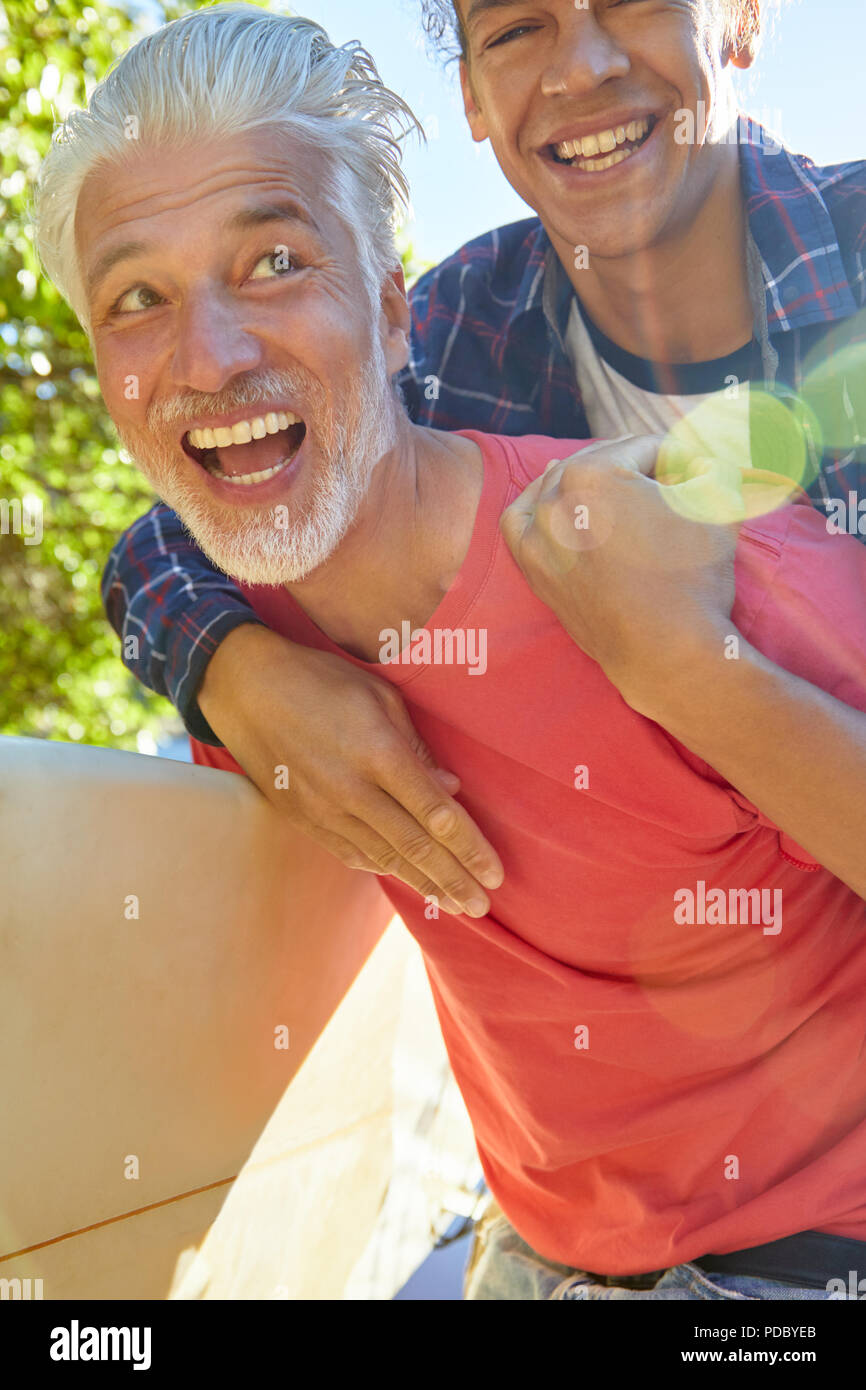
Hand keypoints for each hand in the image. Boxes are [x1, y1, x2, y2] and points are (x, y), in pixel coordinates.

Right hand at [197, 625, 503, 915]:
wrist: (246, 688)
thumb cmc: (323, 680)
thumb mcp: (380, 697)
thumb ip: (417, 749)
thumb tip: (451, 791)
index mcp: (379, 753)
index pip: (436, 813)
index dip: (470, 848)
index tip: (496, 873)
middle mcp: (353, 790)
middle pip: (415, 847)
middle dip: (454, 880)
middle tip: (484, 907)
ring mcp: (325, 810)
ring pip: (385, 858)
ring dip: (424, 885)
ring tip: (455, 905)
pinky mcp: (305, 819)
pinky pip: (352, 854)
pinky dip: (384, 870)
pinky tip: (407, 882)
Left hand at [499, 435, 741, 713]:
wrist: (664, 652)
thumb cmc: (691, 577)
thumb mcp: (718, 504)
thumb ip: (712, 466)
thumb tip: (706, 460)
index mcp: (593, 472)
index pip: (644, 448)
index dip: (680, 456)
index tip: (699, 470)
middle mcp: (554, 499)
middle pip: (602, 464)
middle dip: (637, 467)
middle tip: (671, 479)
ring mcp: (537, 536)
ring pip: (561, 488)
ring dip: (592, 479)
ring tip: (621, 483)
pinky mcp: (532, 568)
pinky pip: (522, 521)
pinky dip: (538, 503)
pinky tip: (553, 495)